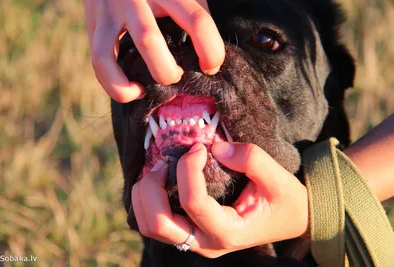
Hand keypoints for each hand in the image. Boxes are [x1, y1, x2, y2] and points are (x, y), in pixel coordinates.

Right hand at [82, 0, 224, 102]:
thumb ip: (195, 16)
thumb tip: (210, 57)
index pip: (196, 21)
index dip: (211, 52)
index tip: (211, 67)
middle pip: (148, 41)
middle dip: (166, 71)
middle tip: (177, 76)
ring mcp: (109, 11)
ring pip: (111, 54)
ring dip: (126, 81)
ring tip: (150, 89)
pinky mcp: (94, 25)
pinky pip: (99, 63)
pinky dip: (116, 86)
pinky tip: (135, 90)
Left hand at [131, 142, 308, 257]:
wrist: (290, 219)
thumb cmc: (285, 200)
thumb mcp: (278, 178)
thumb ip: (251, 159)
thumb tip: (213, 147)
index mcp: (228, 232)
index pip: (193, 202)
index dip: (188, 169)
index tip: (198, 147)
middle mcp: (206, 243)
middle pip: (158, 224)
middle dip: (152, 188)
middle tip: (164, 162)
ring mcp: (195, 241)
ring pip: (150, 226)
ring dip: (145, 196)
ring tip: (159, 170)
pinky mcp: (189, 234)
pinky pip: (155, 223)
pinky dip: (148, 201)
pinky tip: (160, 180)